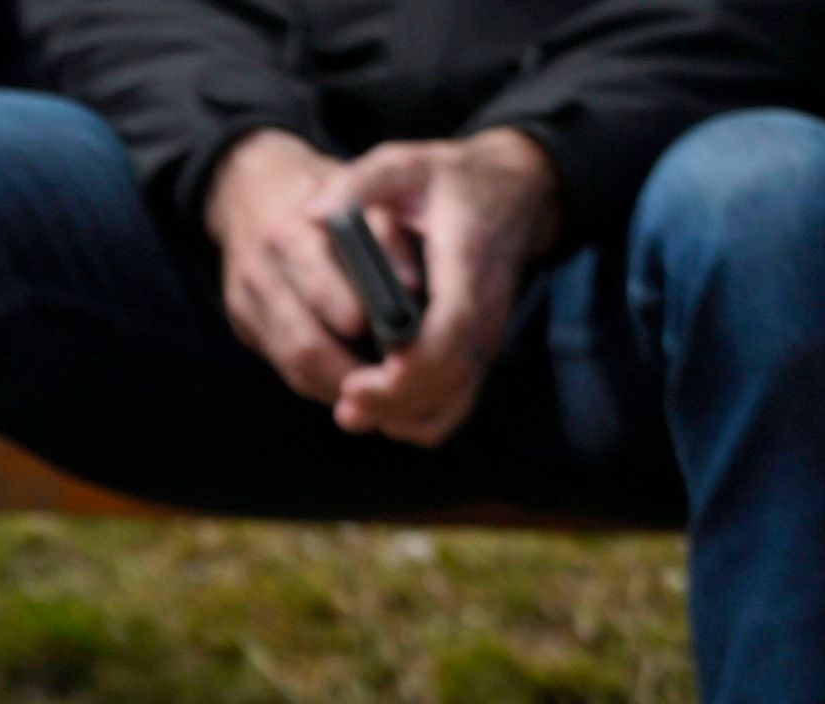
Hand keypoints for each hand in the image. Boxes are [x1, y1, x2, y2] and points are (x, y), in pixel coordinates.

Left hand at [206, 126, 556, 443]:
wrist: (510, 190)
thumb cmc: (447, 179)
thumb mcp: (404, 164)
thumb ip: (360, 183)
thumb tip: (313, 213)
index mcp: (468, 257)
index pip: (450, 329)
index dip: (409, 367)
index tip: (361, 380)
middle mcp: (485, 303)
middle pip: (449, 377)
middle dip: (395, 400)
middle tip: (345, 403)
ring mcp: (485, 331)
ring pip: (454, 400)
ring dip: (404, 416)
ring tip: (353, 411)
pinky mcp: (477, 348)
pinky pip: (455, 401)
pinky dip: (419, 418)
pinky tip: (377, 412)